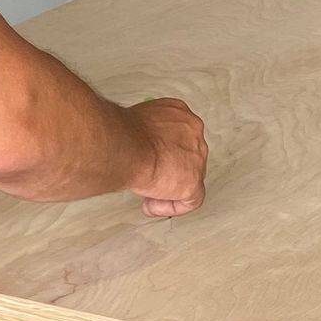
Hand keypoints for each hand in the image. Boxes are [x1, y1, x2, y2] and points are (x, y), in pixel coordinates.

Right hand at [127, 96, 207, 217]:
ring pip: (190, 180)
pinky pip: (190, 201)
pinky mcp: (193, 181)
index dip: (167, 152)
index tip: (152, 160)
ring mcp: (196, 158)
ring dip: (168, 190)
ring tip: (148, 194)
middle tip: (150, 179)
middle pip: (188, 159)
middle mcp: (193, 133)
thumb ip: (147, 135)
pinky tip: (152, 205)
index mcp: (180, 114)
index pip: (181, 137)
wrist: (125, 147)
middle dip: (168, 172)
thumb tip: (142, 146)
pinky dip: (171, 206)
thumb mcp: (136, 126)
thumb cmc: (123, 135)